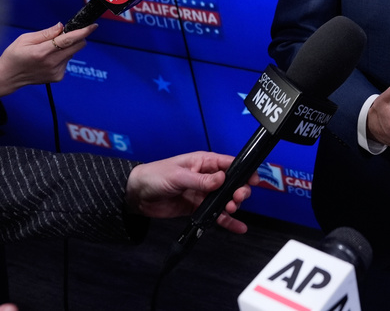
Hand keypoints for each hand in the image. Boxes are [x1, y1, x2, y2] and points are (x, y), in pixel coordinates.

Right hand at [0, 22, 99, 103]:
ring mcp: (56, 71)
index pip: (68, 40)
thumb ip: (46, 33)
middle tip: (65, 35)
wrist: (8, 77)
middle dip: (76, 38)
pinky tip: (48, 60)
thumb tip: (62, 26)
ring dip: (66, 48)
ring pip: (72, 53)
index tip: (93, 26)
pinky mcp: (58, 77)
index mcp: (42, 52)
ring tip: (48, 50)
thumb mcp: (25, 39)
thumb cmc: (14, 56)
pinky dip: (62, 57)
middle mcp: (52, 63)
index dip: (83, 32)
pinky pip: (67, 61)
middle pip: (77, 46)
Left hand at [124, 151, 257, 233]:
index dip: (243, 171)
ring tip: (231, 210)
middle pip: (231, 184)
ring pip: (225, 200)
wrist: (136, 195)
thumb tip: (221, 180)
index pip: (229, 164)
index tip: (252, 179)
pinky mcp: (197, 207)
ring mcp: (203, 193)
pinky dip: (226, 221)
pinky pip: (215, 214)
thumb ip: (200, 180)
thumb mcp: (178, 176)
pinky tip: (237, 226)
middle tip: (237, 199)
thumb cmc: (154, 176)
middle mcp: (206, 177)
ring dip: (232, 205)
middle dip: (238, 191)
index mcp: (203, 162)